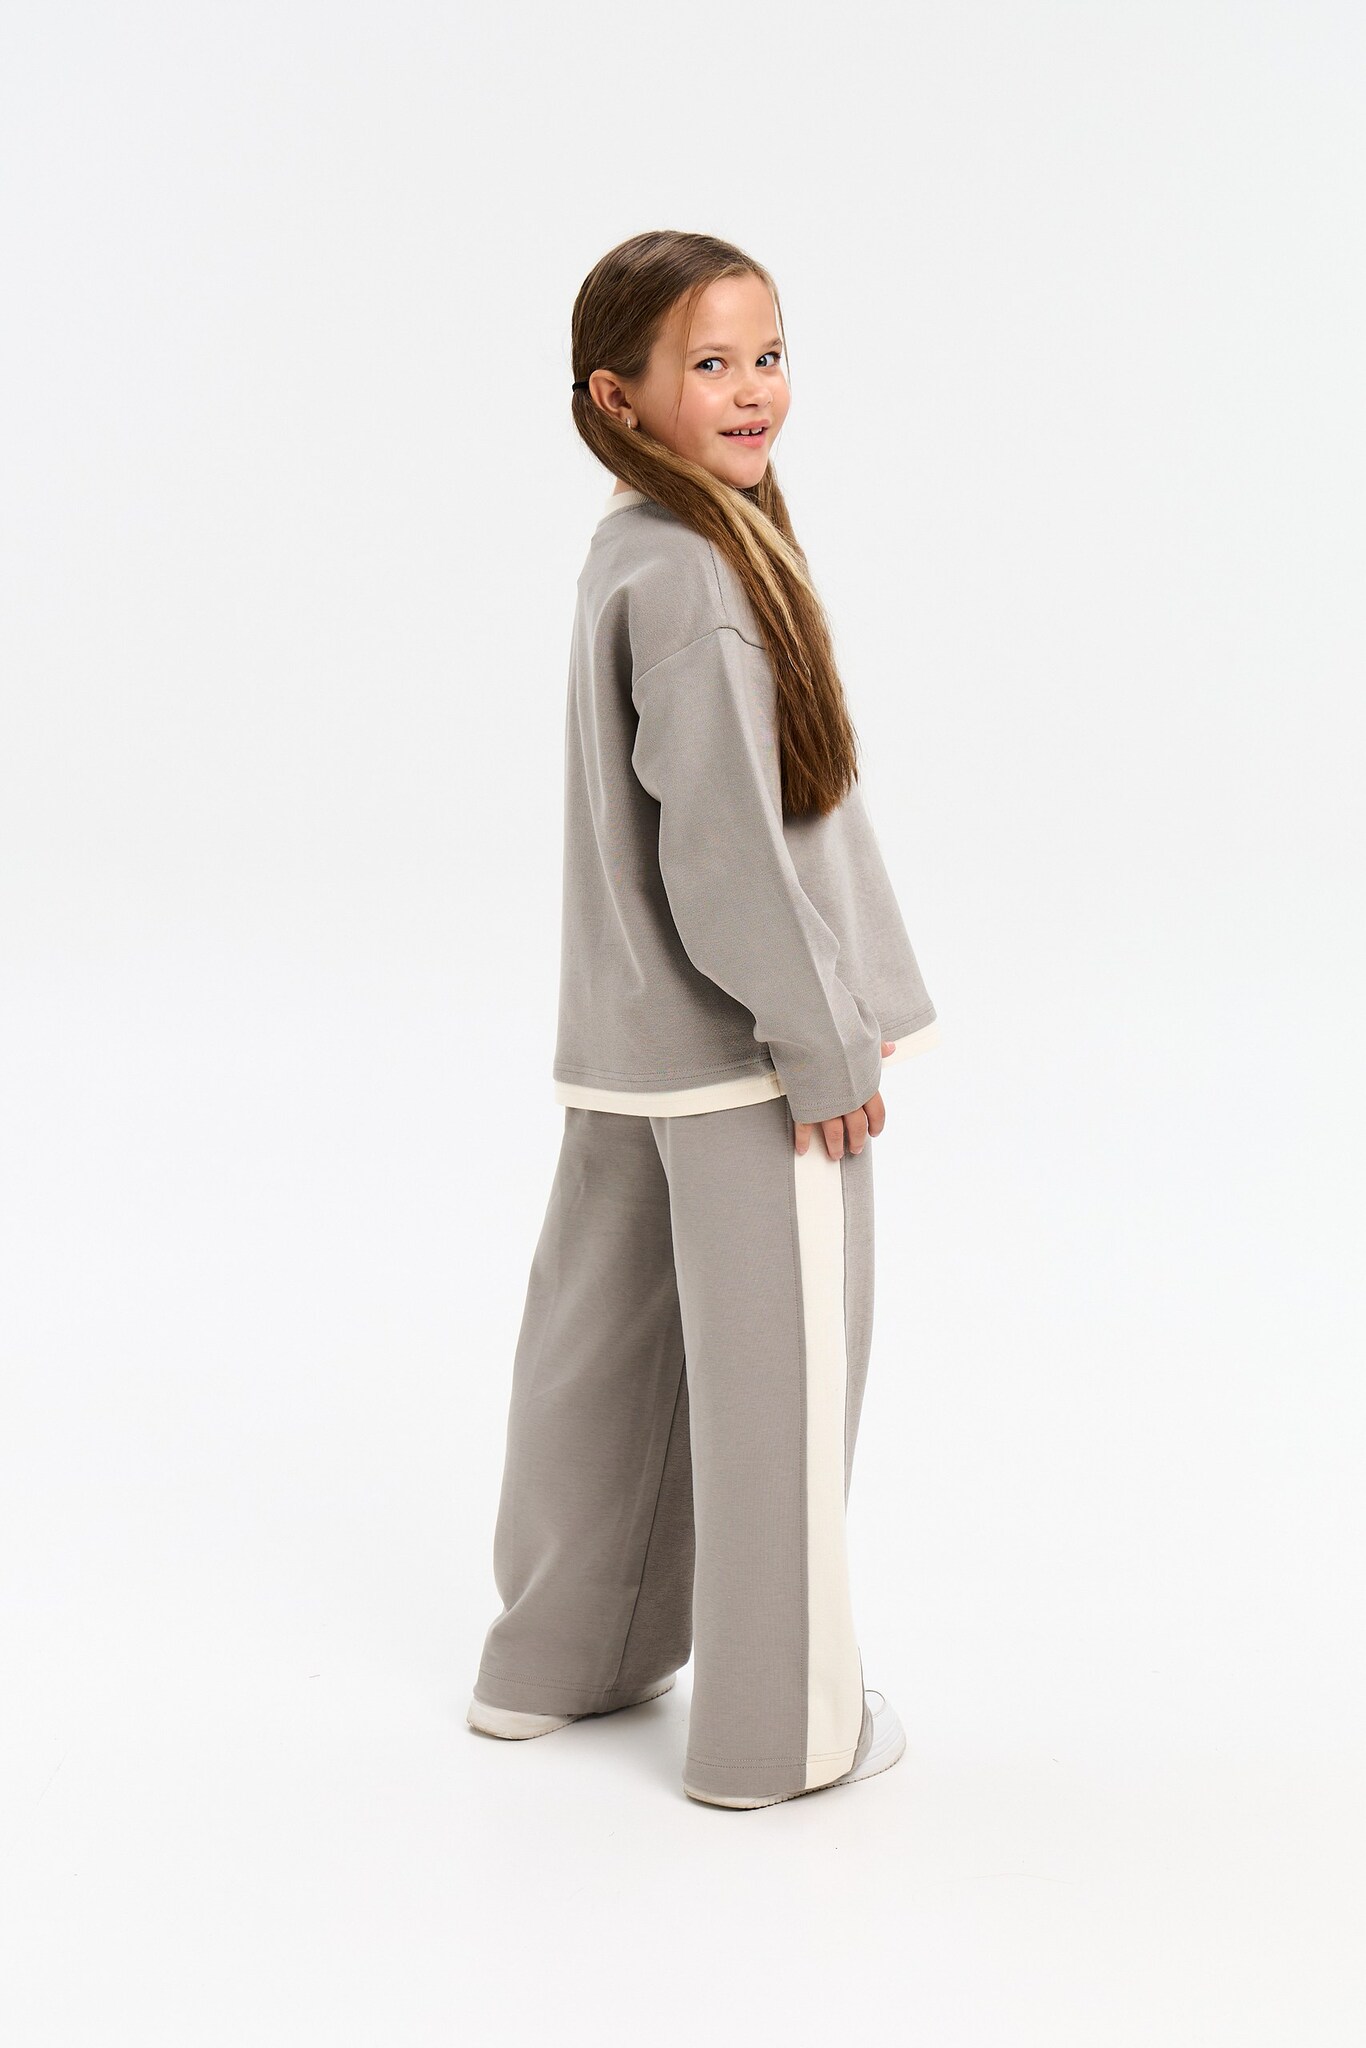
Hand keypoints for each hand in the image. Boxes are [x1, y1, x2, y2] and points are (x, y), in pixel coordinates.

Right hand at [792, 1041, 894, 1158]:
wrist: (814, 1036)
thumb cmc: (839, 1036)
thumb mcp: (862, 1041)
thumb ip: (875, 1050)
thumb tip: (890, 1048)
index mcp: (865, 1086)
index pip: (877, 1112)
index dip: (876, 1124)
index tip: (874, 1133)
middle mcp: (849, 1100)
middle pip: (857, 1127)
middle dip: (857, 1140)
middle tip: (855, 1149)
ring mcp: (827, 1105)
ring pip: (835, 1133)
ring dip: (835, 1146)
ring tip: (835, 1155)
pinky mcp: (805, 1106)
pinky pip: (805, 1128)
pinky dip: (803, 1140)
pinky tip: (803, 1149)